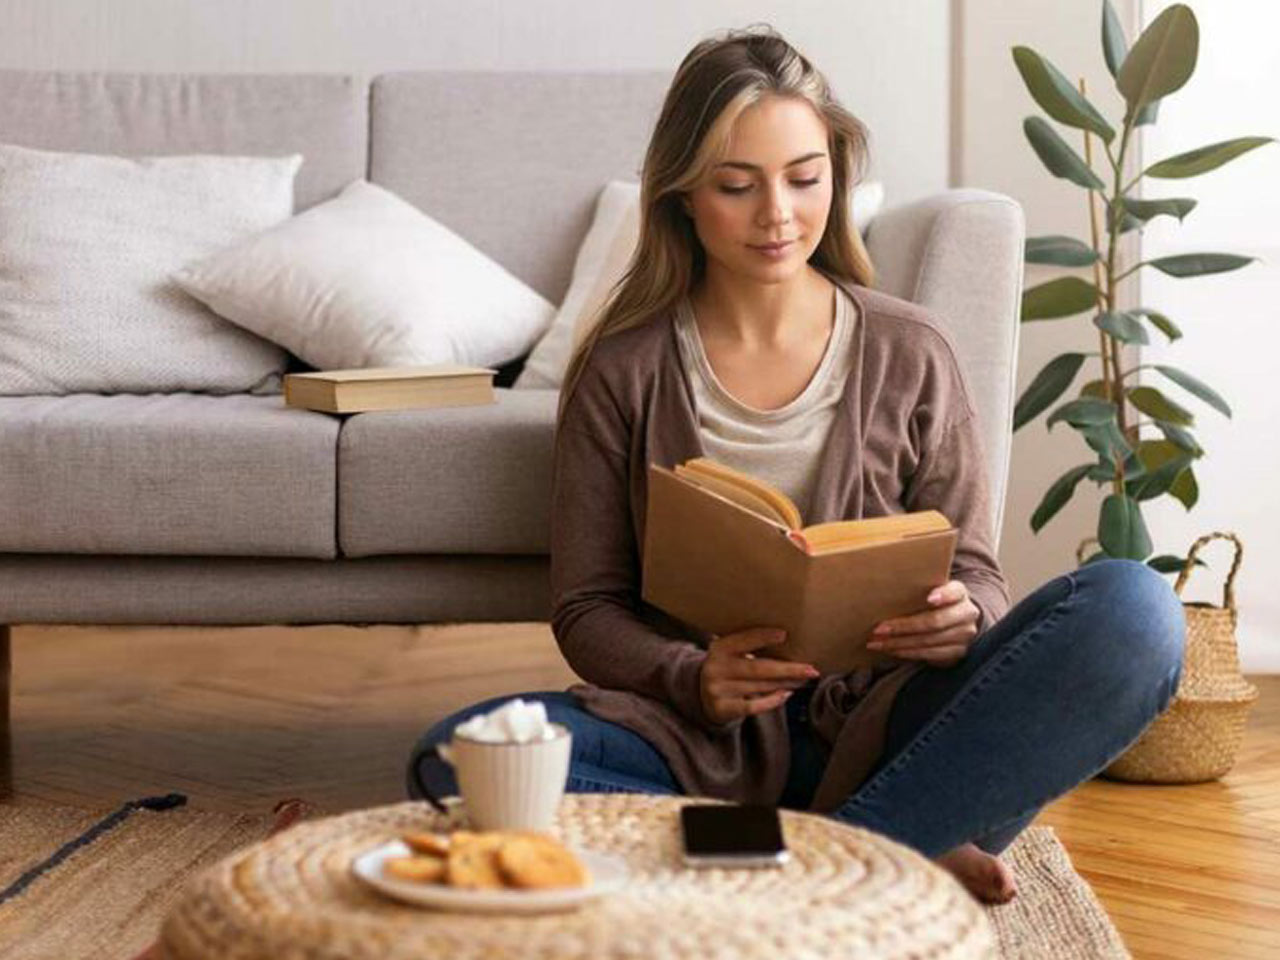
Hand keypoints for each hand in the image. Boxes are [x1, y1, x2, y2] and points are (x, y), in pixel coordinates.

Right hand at [699, 627, 819, 723]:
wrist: (702, 696)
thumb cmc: (728, 668)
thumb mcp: (729, 653)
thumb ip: (747, 646)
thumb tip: (787, 640)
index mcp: (719, 648)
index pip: (743, 640)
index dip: (762, 637)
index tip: (784, 634)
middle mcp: (716, 668)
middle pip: (757, 668)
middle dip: (787, 669)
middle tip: (810, 669)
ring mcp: (718, 690)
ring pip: (759, 687)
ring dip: (786, 683)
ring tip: (804, 679)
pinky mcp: (722, 709)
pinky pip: (754, 706)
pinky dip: (773, 700)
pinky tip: (786, 694)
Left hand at [866, 580, 979, 667]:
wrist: (958, 622)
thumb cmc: (935, 602)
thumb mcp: (933, 589)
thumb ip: (918, 587)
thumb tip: (882, 583)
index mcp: (960, 593)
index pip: (954, 592)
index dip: (944, 595)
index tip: (929, 598)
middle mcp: (966, 614)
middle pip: (934, 621)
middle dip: (903, 626)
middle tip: (879, 629)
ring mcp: (964, 635)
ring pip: (928, 641)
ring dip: (899, 643)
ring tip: (877, 642)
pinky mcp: (957, 653)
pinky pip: (929, 654)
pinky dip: (907, 652)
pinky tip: (891, 649)